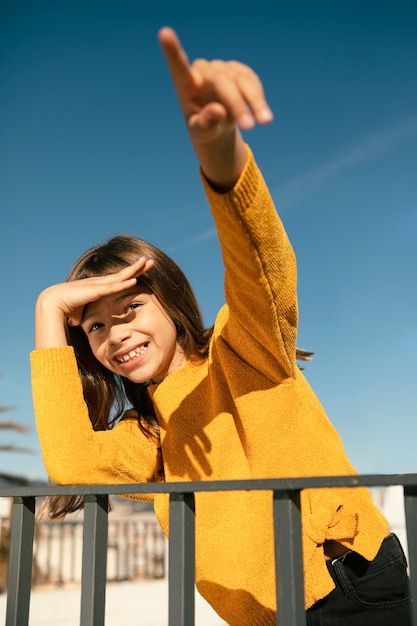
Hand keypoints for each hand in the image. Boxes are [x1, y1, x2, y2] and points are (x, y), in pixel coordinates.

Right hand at [35, 258, 153, 347]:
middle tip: (151, 261)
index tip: (143, 270)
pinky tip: (135, 279)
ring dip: (135, 270)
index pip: (119, 279)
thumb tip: (93, 325)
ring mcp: (98, 285)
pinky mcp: (95, 290)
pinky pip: (113, 287)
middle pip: (123, 273)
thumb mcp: (85, 312)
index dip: (131, 273)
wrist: (52, 304)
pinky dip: (125, 283)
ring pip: (121, 276)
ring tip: (147, 262)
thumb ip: (92, 314)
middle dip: (138, 267)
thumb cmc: (66, 310)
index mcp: (98, 287)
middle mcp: (100, 283)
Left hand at [158, 27, 272, 142]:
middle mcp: (203, 72)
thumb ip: (206, 123)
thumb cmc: (204, 129)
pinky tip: (262, 115)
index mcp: (186, 86)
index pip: (178, 66)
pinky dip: (258, 98)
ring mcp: (222, 69)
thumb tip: (217, 112)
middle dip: (237, 104)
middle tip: (249, 126)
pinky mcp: (239, 71)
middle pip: (222, 81)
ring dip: (255, 101)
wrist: (217, 126)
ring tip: (266, 122)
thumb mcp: (202, 133)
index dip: (172, 50)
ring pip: (241, 81)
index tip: (164, 34)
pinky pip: (252, 82)